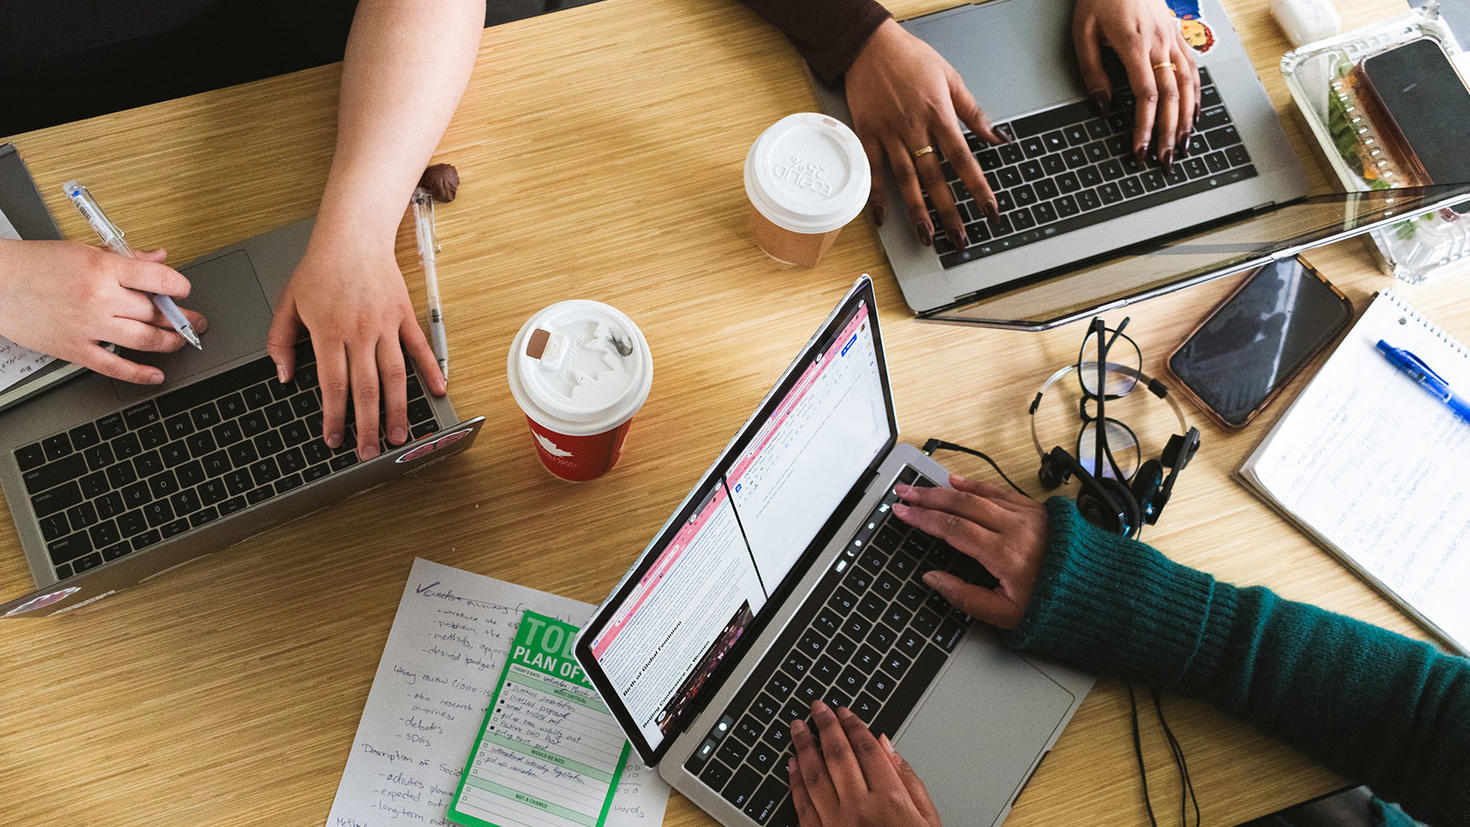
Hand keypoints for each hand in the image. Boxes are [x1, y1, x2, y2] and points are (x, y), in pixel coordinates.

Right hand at [0, 240, 206, 383]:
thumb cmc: (36, 264)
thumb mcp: (84, 250)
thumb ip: (126, 257)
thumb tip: (160, 258)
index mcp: (103, 269)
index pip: (159, 279)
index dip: (180, 287)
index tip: (185, 292)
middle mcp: (99, 298)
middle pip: (155, 312)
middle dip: (182, 319)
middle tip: (195, 322)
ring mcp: (88, 326)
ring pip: (145, 339)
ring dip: (170, 343)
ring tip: (181, 341)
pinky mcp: (74, 349)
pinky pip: (114, 366)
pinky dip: (140, 374)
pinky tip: (156, 375)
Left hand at [266, 228, 444, 460]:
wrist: (353, 236)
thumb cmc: (319, 268)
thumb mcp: (288, 302)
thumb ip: (281, 341)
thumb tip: (284, 376)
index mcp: (329, 332)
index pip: (333, 385)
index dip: (334, 417)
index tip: (334, 440)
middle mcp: (360, 333)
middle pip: (366, 388)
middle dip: (367, 425)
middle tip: (369, 452)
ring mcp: (385, 325)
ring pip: (394, 376)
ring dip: (397, 409)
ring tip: (399, 435)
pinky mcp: (404, 316)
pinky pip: (419, 348)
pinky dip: (430, 370)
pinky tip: (438, 391)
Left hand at [789, 701, 941, 826]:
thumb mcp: (928, 820)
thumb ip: (909, 780)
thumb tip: (887, 746)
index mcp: (890, 801)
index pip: (866, 749)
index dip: (853, 725)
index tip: (844, 711)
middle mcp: (859, 809)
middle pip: (838, 756)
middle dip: (825, 726)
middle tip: (816, 707)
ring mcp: (836, 825)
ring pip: (814, 776)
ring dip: (803, 747)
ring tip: (796, 728)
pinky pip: (802, 805)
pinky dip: (795, 782)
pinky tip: (792, 766)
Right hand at [845, 19, 1005, 251]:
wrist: (868, 44)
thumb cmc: (910, 57)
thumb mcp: (950, 77)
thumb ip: (972, 111)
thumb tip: (997, 135)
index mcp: (938, 114)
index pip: (963, 158)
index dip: (977, 186)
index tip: (989, 210)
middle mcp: (914, 128)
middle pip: (935, 177)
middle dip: (949, 210)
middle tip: (959, 238)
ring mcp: (888, 133)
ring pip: (905, 179)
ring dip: (916, 210)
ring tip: (926, 235)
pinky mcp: (867, 134)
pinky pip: (872, 169)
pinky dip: (876, 194)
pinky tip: (883, 216)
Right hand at [891, 474, 1046, 629]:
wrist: (1097, 592)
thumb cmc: (1053, 605)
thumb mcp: (1004, 615)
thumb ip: (964, 597)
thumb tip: (933, 579)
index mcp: (1005, 554)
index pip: (953, 528)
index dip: (923, 519)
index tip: (902, 512)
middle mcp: (1015, 528)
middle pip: (961, 505)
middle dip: (927, 498)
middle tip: (903, 494)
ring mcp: (1027, 515)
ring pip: (979, 495)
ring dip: (946, 490)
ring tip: (922, 488)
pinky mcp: (1036, 510)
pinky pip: (1000, 491)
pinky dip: (976, 485)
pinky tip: (958, 481)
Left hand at [1073, 0, 1199, 171]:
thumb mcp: (1083, 32)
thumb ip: (1092, 70)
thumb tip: (1102, 105)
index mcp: (1135, 43)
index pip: (1145, 95)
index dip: (1145, 126)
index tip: (1140, 150)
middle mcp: (1160, 42)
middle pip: (1171, 96)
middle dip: (1169, 133)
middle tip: (1165, 161)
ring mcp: (1172, 38)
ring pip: (1187, 85)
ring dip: (1187, 119)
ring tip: (1183, 145)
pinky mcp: (1177, 34)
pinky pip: (1192, 69)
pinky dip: (1196, 95)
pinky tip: (1195, 114)